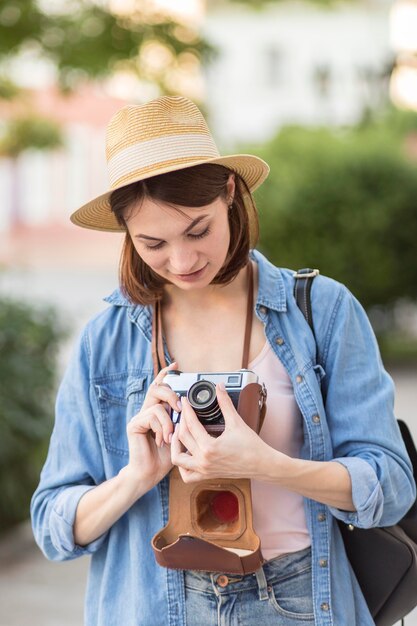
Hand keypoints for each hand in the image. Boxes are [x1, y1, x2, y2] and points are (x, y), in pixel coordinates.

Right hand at [125, 362, 180, 487]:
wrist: (150, 473)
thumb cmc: (166, 456)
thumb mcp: (180, 434)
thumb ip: (183, 420)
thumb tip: (193, 407)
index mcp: (158, 410)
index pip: (160, 386)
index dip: (166, 374)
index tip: (176, 365)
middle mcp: (147, 410)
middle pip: (156, 388)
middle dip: (170, 393)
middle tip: (180, 407)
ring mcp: (139, 416)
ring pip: (157, 404)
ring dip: (169, 421)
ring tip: (171, 436)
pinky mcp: (134, 424)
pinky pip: (152, 415)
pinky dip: (162, 428)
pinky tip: (162, 440)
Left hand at [170, 383, 268, 482]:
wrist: (262, 464)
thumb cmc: (252, 446)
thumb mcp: (237, 422)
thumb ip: (225, 403)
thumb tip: (219, 386)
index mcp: (209, 447)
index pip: (191, 424)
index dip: (186, 409)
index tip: (185, 401)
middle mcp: (204, 460)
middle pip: (182, 438)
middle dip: (181, 421)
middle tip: (183, 412)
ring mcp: (204, 470)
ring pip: (178, 460)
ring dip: (175, 446)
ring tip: (179, 433)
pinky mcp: (207, 475)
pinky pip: (187, 475)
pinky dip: (182, 466)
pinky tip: (186, 453)